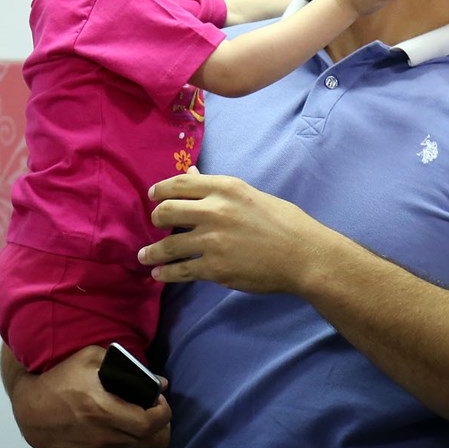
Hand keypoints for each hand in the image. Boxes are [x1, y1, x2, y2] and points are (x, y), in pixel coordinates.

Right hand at [4, 345, 170, 447]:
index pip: (150, 423)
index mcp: (102, 410)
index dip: (163, 413)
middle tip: (157, 416)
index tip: (159, 403)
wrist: (32, 411)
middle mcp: (102, 439)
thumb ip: (127, 366)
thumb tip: (160, 382)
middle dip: (163, 429)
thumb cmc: (61, 380)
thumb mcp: (89, 359)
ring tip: (148, 432)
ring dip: (154, 447)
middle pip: (153, 445)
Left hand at [141, 167, 325, 293]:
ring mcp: (212, 241)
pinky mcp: (214, 268)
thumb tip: (192, 173)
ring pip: (168, 245)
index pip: (179, 183)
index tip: (153, 196)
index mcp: (225, 188)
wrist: (303, 255)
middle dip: (155, 219)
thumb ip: (217, 187)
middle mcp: (214, 211)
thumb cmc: (284, 222)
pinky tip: (159, 275)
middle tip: (154, 225)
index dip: (160, 190)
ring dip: (152, 252)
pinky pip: (181, 271)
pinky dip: (166, 274)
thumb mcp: (250, 195)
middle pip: (167, 211)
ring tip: (144, 256)